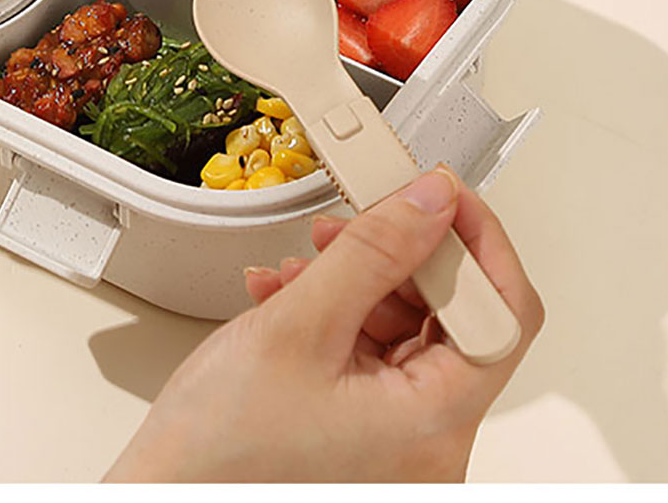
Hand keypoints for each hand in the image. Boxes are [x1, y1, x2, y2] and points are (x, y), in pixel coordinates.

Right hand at [105, 168, 543, 481]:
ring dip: (359, 281)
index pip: (504, 316)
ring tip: (306, 263)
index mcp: (432, 426)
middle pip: (453, 318)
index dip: (478, 243)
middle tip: (358, 219)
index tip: (441, 196)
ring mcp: (398, 442)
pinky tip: (293, 294)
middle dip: (400, 257)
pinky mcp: (367, 435)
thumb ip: (373, 253)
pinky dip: (340, 314)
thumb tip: (432, 203)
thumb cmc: (218, 452)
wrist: (163, 496)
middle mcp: (430, 443)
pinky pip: (375, 355)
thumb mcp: (297, 326)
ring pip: (408, 330)